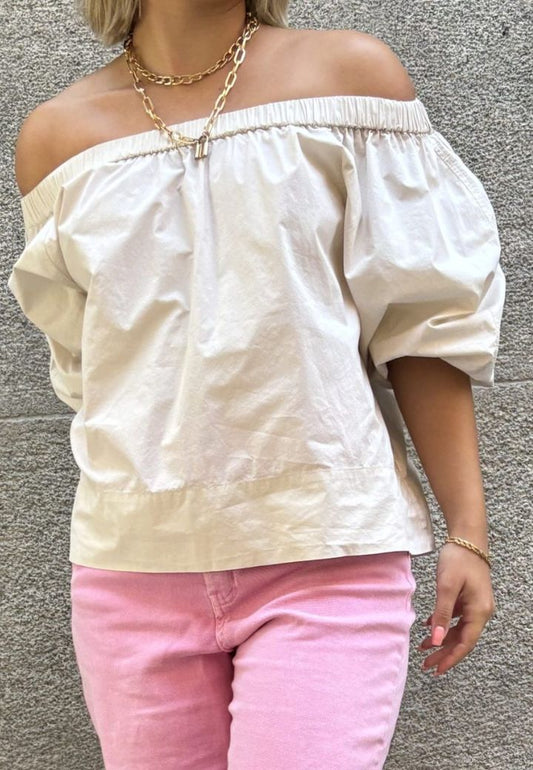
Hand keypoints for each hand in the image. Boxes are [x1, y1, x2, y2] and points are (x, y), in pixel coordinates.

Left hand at [417, 542, 494, 675]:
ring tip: (423, 648)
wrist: (467, 538)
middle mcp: (480, 611)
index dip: (451, 658)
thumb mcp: (446, 587)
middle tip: (426, 665)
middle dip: (443, 652)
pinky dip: (442, 624)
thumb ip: (441, 614)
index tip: (437, 670)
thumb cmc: (458, 559)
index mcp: (479, 611)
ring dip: (441, 638)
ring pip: (457, 629)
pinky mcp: (467, 598)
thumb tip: (435, 640)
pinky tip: (427, 626)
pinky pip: (455, 617)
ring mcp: (475, 605)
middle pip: (461, 639)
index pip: (465, 643)